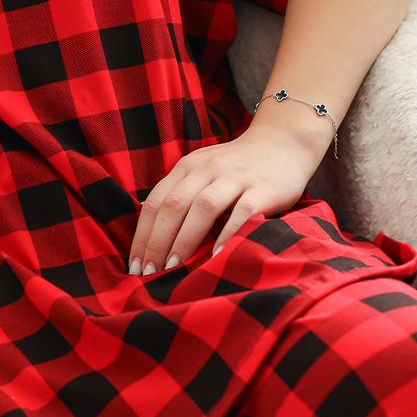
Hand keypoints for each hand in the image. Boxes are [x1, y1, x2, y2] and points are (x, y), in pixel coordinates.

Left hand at [126, 122, 318, 277]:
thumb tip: (149, 225)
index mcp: (187, 167)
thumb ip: (180, 193)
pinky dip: (227, 233)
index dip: (142, 235)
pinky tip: (216, 255)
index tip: (133, 265)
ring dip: (184, 240)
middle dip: (156, 242)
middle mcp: (207, 169)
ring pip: (203, 207)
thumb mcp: (202, 172)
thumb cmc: (237, 167)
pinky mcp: (262, 189)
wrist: (283, 144)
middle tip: (148, 273)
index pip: (155, 202)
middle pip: (173, 206)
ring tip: (174, 268)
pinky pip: (242, 211)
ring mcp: (235, 177)